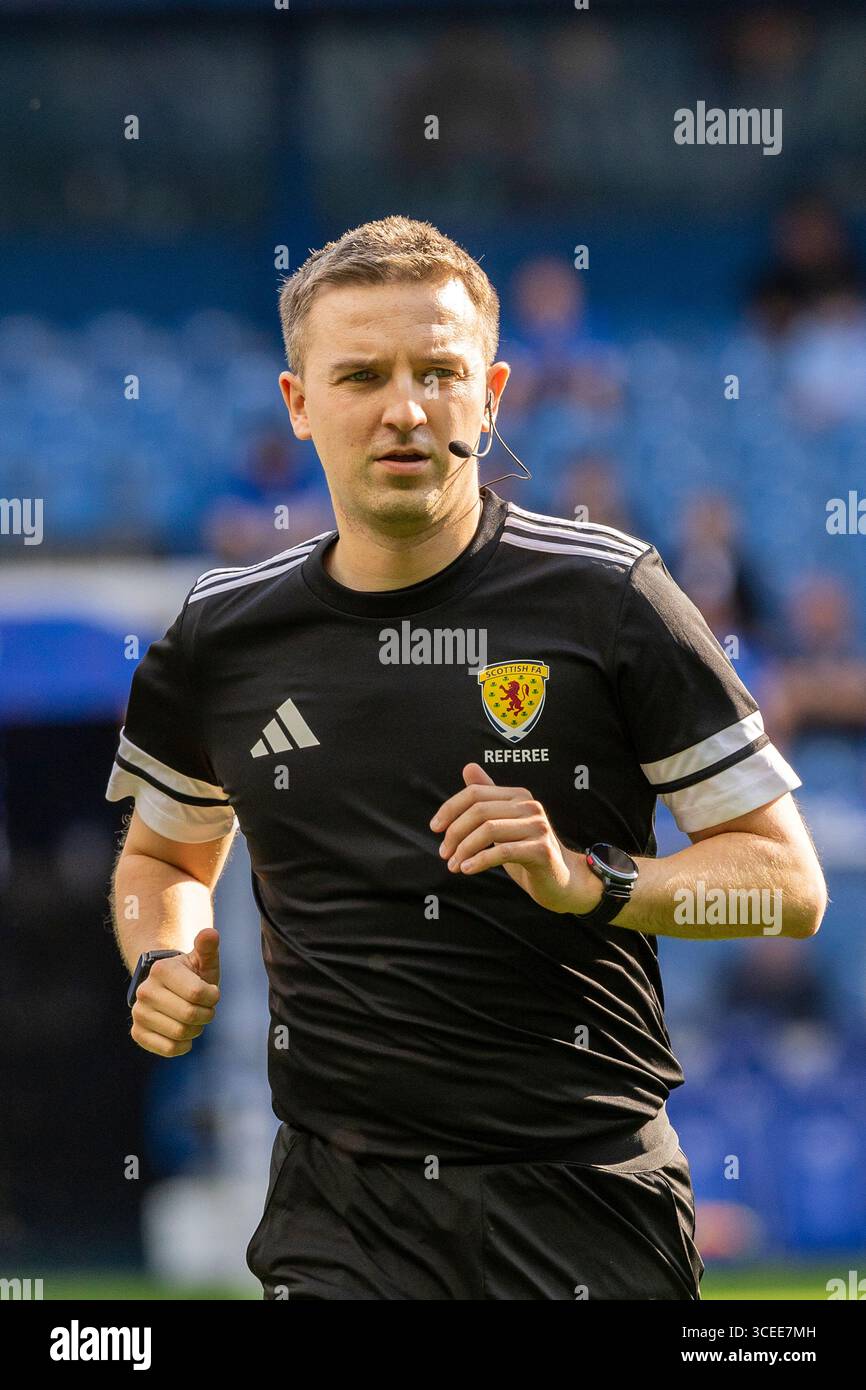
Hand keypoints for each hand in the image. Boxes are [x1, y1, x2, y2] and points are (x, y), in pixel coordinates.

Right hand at [130, 927, 220, 1057]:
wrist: (168, 988)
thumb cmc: (192, 974)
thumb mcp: (202, 959)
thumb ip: (207, 946)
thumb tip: (210, 934)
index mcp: (161, 970)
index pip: (197, 994)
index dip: (213, 997)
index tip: (212, 992)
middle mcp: (144, 991)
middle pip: (190, 1015)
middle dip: (206, 1014)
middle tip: (204, 1008)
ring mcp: (138, 1013)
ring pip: (180, 1033)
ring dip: (196, 1030)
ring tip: (193, 1019)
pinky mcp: (137, 1033)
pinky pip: (168, 1049)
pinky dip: (183, 1045)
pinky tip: (184, 1034)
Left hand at [429, 764, 602, 914]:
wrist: (561, 881)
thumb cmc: (527, 852)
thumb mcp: (503, 824)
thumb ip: (488, 797)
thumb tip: (468, 766)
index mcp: (518, 796)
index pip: (475, 793)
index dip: (450, 808)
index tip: (435, 828)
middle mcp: (530, 806)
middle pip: (479, 811)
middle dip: (455, 832)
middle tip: (443, 853)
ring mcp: (538, 826)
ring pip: (488, 830)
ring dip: (464, 849)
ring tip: (453, 865)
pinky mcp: (541, 849)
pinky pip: (503, 851)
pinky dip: (479, 860)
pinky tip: (467, 869)